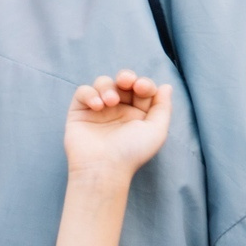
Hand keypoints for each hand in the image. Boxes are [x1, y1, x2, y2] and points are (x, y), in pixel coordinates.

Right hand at [62, 70, 173, 184]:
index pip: (142, 89)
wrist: (104, 168)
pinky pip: (83, 92)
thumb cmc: (132, 153)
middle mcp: (119, 110)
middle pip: (123, 82)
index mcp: (138, 114)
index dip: (144, 84)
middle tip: (126, 82)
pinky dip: (90, 94)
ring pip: (103, 83)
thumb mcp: (157, 130)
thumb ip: (163, 107)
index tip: (142, 88)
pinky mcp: (80, 112)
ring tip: (110, 102)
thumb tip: (166, 86)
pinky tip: (97, 106)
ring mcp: (99, 110)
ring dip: (108, 87)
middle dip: (126, 77)